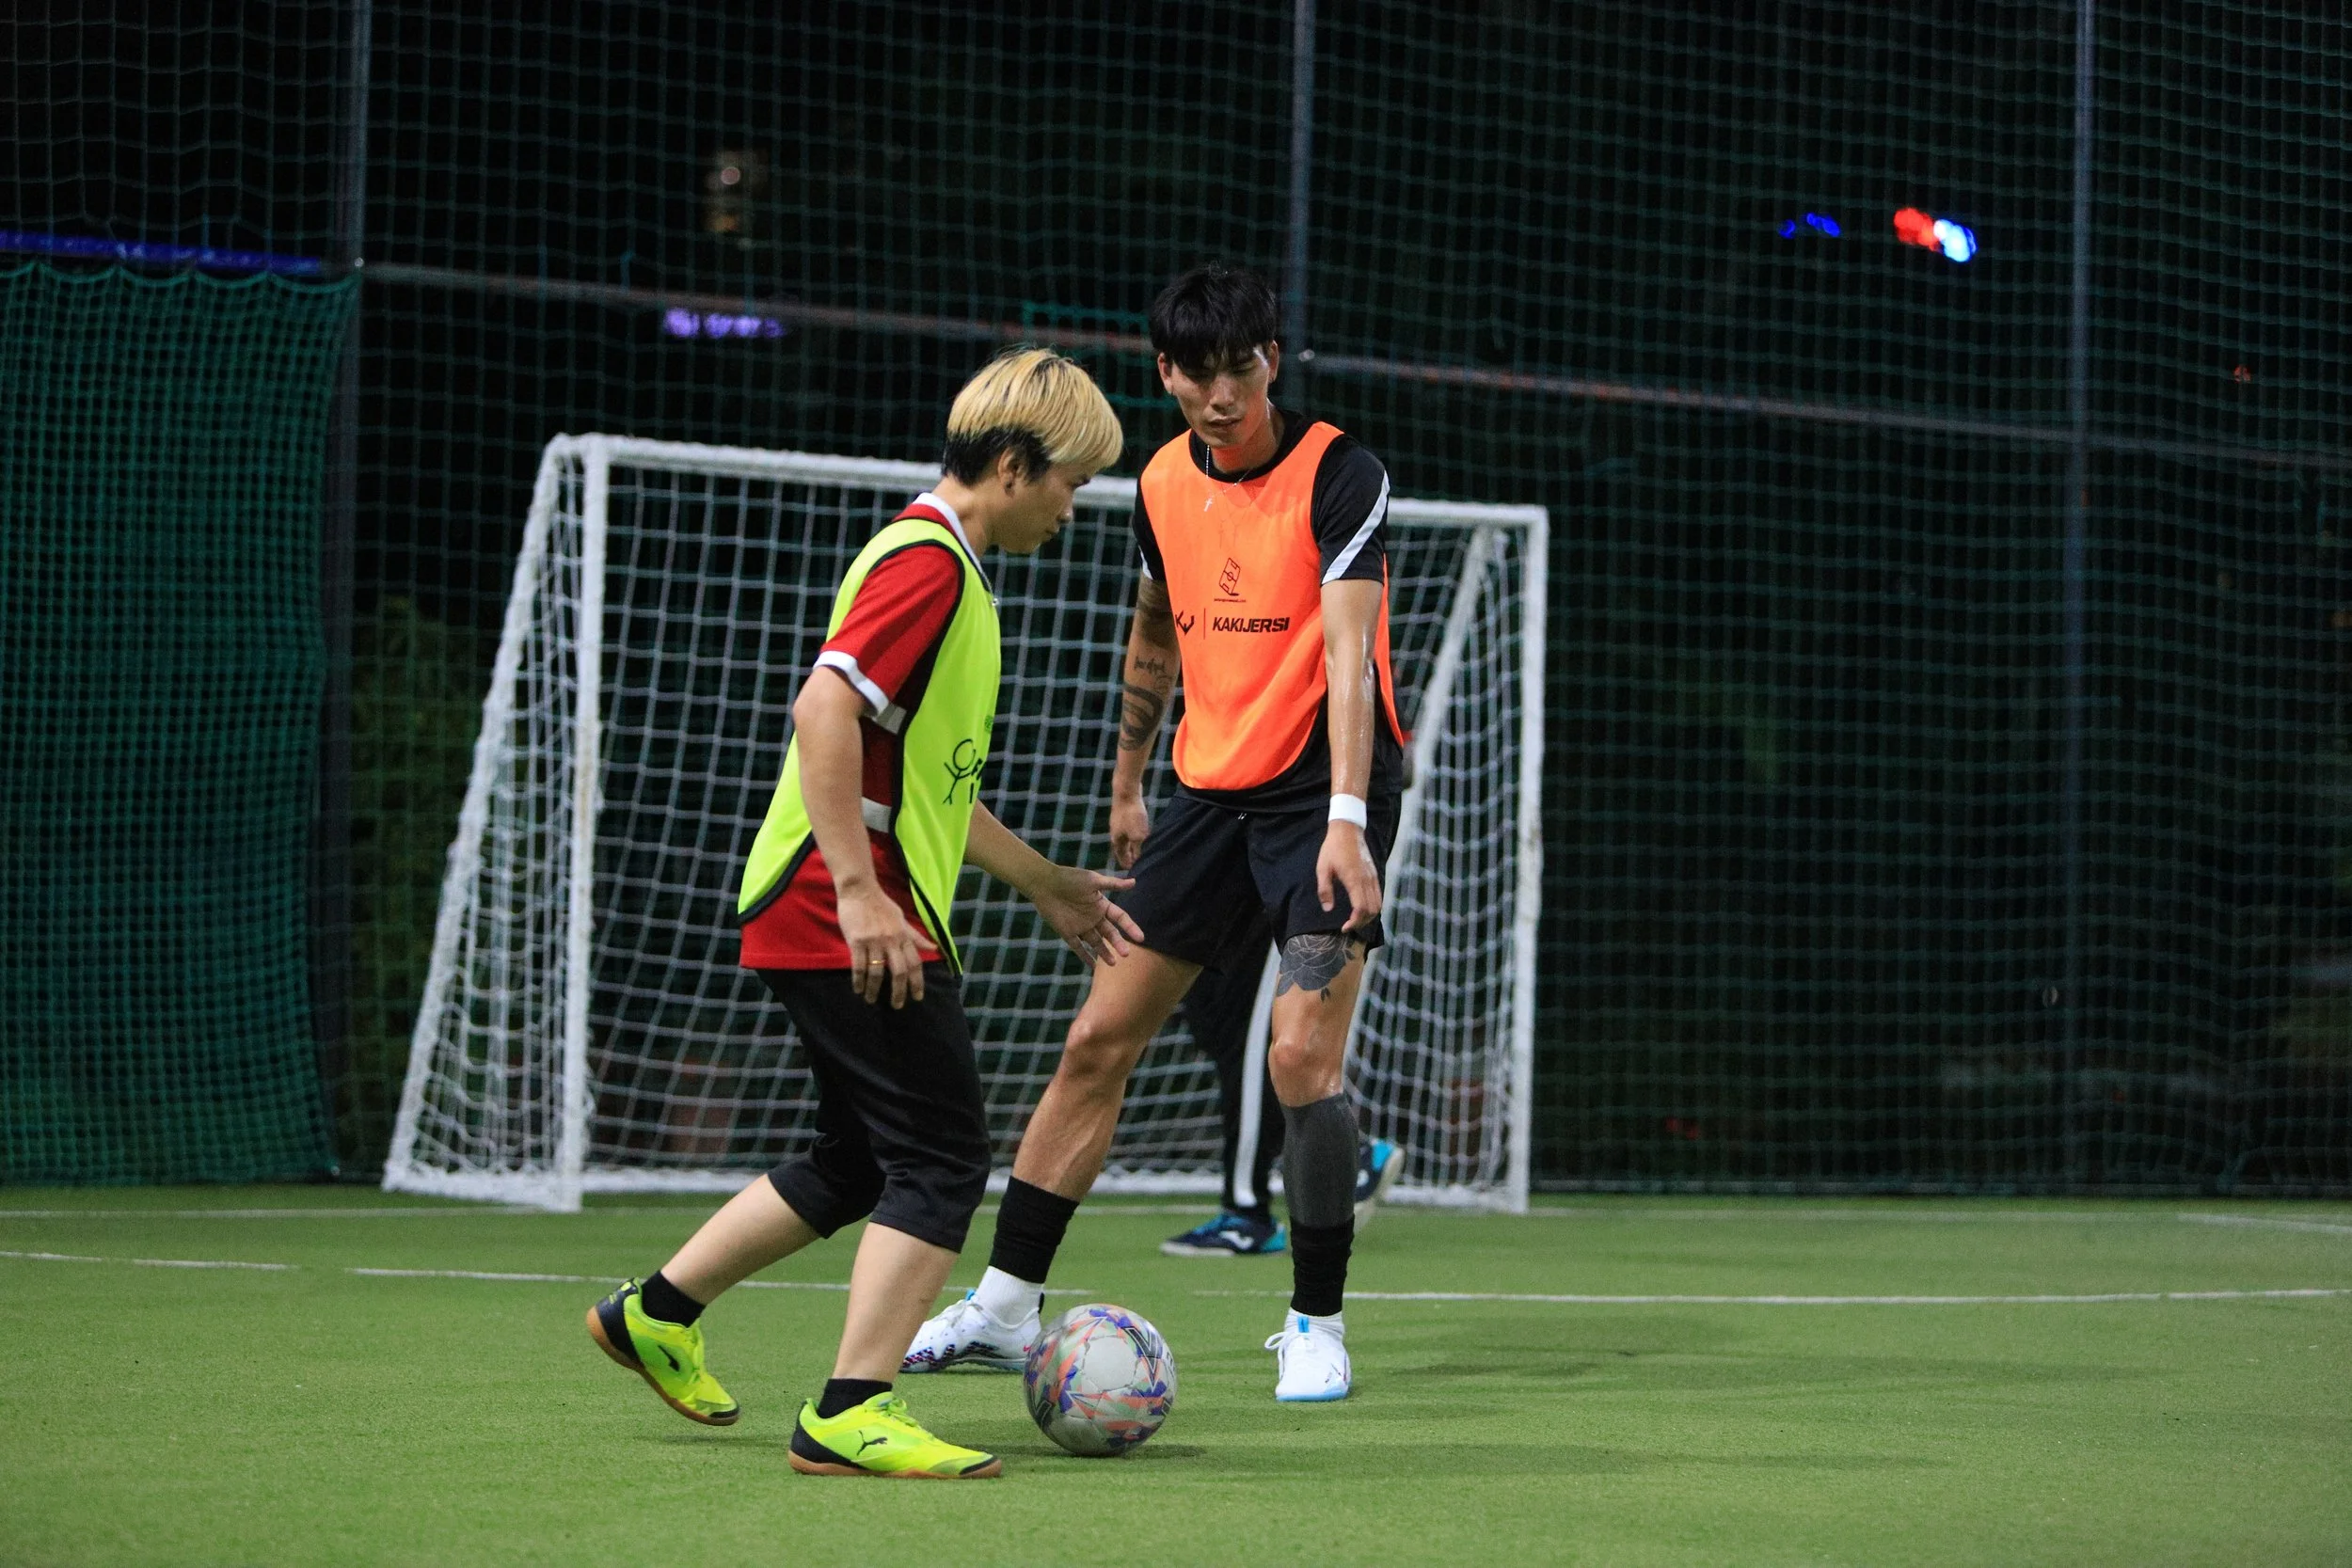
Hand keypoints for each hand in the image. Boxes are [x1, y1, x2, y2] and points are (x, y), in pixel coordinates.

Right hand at [836, 878, 927, 1007]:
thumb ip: (916, 936)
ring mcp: (874, 941)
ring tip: (871, 1000)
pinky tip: (858, 989)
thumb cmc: (881, 904)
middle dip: (899, 992)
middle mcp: (891, 940)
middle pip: (899, 971)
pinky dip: (859, 980)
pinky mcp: (857, 941)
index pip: (915, 962)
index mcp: (903, 935)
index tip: (918, 997)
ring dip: (875, 989)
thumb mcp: (902, 919)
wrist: (860, 890)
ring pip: (877, 972)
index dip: (918, 981)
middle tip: (897, 1006)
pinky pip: (859, 966)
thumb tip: (934, 948)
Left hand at [1031, 864, 1143, 965]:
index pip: (1120, 918)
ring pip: (1096, 942)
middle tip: (1126, 954)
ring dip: (1105, 953)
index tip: (1140, 938)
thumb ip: (1113, 884)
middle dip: (1118, 943)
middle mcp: (1093, 917)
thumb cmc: (1070, 878)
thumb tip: (1134, 882)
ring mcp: (1081, 926)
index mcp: (1101, 904)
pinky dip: (1085, 956)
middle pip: (1110, 933)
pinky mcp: (1067, 932)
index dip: (1130, 927)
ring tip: (1114, 963)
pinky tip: (1093, 966)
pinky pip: (1078, 947)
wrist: (1044, 883)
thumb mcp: (1093, 880)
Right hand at [1109, 791, 1150, 870]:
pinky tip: (1142, 834)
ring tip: (1142, 851)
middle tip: (1139, 864)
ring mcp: (1118, 823)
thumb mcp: (1138, 836)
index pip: (1121, 858)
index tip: (1136, 873)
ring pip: (1125, 839)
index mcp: (1116, 841)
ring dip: (1133, 846)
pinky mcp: (1123, 815)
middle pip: (1122, 849)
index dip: (1128, 866)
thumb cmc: (1132, 815)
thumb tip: (1139, 860)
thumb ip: (1138, 849)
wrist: (1126, 792)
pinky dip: (1134, 835)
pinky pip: (1129, 829)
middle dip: (1130, 857)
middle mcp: (1115, 833)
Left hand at [1315, 821, 1382, 932]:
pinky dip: (1373, 906)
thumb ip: (1324, 890)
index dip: (1354, 922)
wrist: (1348, 830)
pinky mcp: (1374, 874)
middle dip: (1362, 922)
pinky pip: (1378, 895)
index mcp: (1354, 880)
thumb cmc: (1332, 848)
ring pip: (1378, 904)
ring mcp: (1373, 877)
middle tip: (1349, 926)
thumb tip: (1327, 909)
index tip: (1344, 928)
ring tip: (1355, 919)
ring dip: (1369, 916)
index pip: (1361, 909)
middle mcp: (1367, 880)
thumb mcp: (1322, 868)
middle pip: (1372, 910)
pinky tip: (1362, 908)